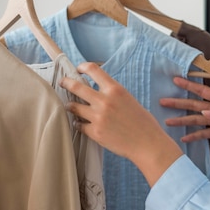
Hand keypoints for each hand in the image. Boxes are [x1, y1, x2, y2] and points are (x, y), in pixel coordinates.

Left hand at [60, 62, 182, 186]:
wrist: (147, 143)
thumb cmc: (142, 122)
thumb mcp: (128, 99)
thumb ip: (112, 94)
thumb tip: (97, 91)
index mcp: (115, 90)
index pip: (93, 70)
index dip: (83, 67)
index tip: (78, 69)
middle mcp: (104, 101)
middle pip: (76, 87)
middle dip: (66, 83)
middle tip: (63, 82)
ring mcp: (98, 117)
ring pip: (73, 107)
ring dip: (70, 106)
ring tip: (71, 106)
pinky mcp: (95, 132)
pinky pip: (79, 125)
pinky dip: (78, 123)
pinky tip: (80, 124)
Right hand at [160, 77, 209, 144]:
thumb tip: (205, 112)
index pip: (202, 91)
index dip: (189, 85)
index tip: (176, 80)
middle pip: (194, 105)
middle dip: (178, 103)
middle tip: (163, 101)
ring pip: (195, 119)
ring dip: (182, 120)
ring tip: (168, 121)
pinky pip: (203, 134)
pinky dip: (193, 136)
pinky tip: (183, 138)